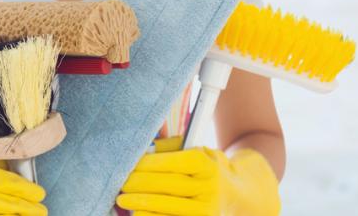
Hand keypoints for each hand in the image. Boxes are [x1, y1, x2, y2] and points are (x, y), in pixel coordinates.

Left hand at [118, 147, 280, 215]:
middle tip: (121, 183)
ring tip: (123, 200)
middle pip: (167, 185)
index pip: (173, 163)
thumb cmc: (207, 169)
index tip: (129, 164)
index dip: (147, 164)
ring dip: (140, 204)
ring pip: (166, 207)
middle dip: (139, 184)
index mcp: (207, 164)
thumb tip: (145, 148)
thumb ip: (171, 147)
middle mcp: (209, 187)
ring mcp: (206, 210)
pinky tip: (137, 213)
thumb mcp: (197, 151)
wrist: (236, 195)